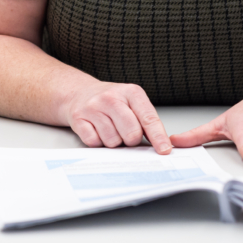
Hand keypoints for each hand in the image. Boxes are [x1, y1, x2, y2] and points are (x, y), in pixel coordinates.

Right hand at [57, 81, 172, 153]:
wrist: (80, 93)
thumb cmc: (111, 101)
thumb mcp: (132, 102)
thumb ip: (146, 120)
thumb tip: (160, 145)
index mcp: (131, 92)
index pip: (148, 118)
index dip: (158, 137)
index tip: (164, 150)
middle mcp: (111, 98)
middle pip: (131, 133)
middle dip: (131, 140)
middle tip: (126, 132)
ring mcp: (93, 107)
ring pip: (112, 141)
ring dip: (113, 141)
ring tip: (109, 129)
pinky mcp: (78, 118)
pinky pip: (94, 142)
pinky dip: (98, 141)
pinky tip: (97, 130)